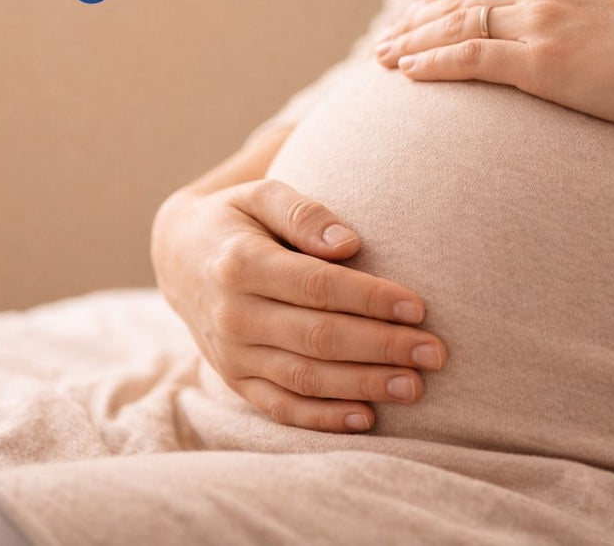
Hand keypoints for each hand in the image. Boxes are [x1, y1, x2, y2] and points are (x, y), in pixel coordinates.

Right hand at [151, 179, 447, 432]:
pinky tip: (366, 418)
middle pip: (318, 338)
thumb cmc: (238, 220)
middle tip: (434, 353)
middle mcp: (233, 314)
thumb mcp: (261, 195)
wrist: (180, 258)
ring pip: (305, 378)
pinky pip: (280, 407)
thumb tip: (349, 243)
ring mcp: (231, 354)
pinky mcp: (234, 380)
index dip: (370, 298)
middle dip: (382, 347)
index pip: (317, 287)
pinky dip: (322, 418)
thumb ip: (304, 212)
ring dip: (363, 386)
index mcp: (241, 264)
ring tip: (415, 387)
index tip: (418, 306)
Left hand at [374, 0, 613, 132]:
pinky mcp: (542, 61)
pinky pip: (471, 58)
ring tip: (383, 60)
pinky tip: (409, 74)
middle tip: (387, 40)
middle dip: (417, 20)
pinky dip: (434, 64)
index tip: (421, 16)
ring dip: (413, 43)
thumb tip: (581, 11)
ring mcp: (540, 19)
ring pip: (456, 24)